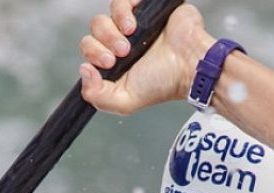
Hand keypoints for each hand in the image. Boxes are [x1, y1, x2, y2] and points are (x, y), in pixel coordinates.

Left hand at [79, 0, 213, 115]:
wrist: (190, 64)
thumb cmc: (163, 83)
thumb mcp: (125, 101)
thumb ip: (97, 96)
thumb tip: (84, 71)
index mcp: (114, 61)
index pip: (88, 50)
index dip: (92, 54)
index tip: (109, 63)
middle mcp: (120, 41)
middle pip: (93, 31)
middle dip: (103, 43)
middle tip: (123, 53)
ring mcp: (132, 24)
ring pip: (104, 16)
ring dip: (112, 28)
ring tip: (131, 37)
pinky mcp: (145, 8)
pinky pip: (122, 0)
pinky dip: (123, 11)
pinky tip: (134, 24)